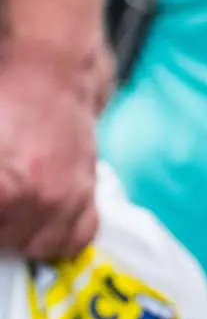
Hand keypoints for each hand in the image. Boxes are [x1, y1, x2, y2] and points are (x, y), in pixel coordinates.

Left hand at [0, 42, 103, 259]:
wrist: (51, 71)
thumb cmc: (5, 97)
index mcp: (6, 188)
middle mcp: (40, 199)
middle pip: (5, 241)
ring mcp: (68, 200)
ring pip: (37, 247)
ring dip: (17, 235)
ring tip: (6, 214)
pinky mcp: (87, 194)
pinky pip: (76, 239)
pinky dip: (55, 239)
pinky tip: (38, 222)